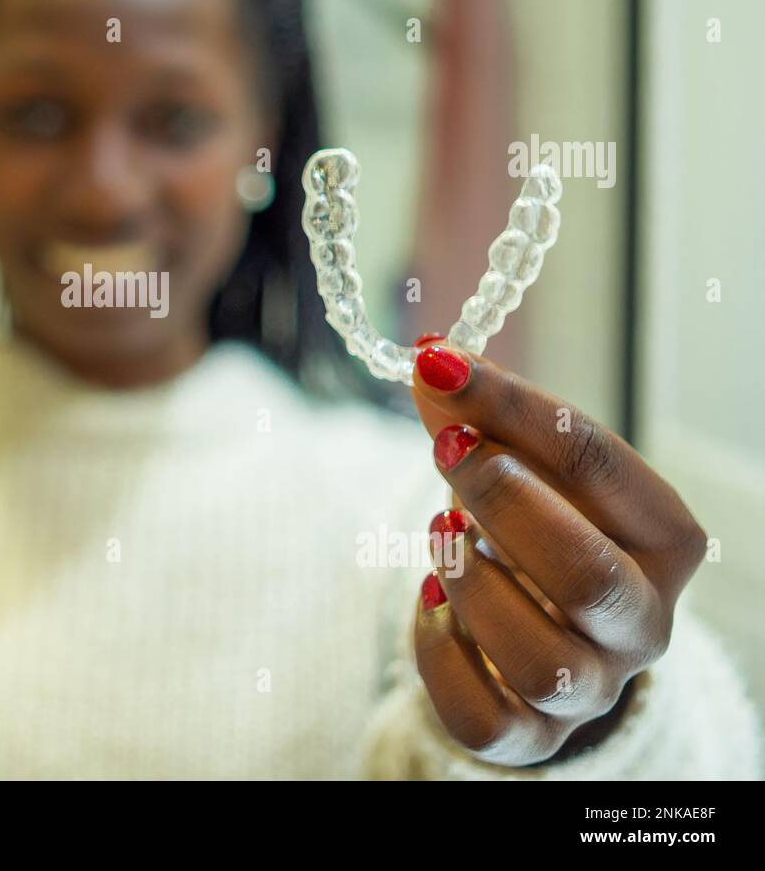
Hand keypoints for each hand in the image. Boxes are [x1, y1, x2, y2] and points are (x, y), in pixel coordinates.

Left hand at [407, 341, 705, 766]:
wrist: (542, 625)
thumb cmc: (539, 528)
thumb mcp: (525, 465)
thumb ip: (481, 417)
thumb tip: (431, 356)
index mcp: (662, 538)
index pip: (599, 465)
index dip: (512, 408)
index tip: (439, 364)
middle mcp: (642, 621)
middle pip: (586, 576)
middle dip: (502, 500)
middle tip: (446, 447)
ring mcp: (591, 686)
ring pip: (540, 658)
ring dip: (471, 584)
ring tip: (441, 534)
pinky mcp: (530, 734)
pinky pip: (484, 716)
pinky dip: (441, 652)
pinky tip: (429, 599)